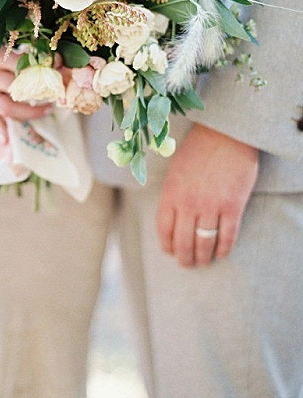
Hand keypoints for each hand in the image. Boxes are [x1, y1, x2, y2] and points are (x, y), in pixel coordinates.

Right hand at [0, 50, 52, 143]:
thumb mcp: (6, 46)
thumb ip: (29, 54)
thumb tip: (58, 62)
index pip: (23, 64)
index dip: (43, 66)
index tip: (60, 65)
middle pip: (17, 88)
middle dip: (40, 92)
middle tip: (57, 94)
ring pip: (7, 107)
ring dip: (29, 112)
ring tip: (46, 110)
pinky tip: (7, 139)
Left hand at [156, 124, 258, 267]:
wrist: (226, 133)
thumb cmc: (199, 148)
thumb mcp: (175, 170)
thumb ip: (173, 194)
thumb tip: (172, 218)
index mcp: (170, 193)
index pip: (164, 230)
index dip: (167, 245)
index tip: (170, 252)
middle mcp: (188, 203)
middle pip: (183, 242)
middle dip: (184, 258)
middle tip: (187, 264)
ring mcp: (211, 206)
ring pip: (204, 243)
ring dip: (203, 258)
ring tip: (203, 262)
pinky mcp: (232, 206)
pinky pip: (227, 236)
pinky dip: (223, 249)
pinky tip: (221, 253)